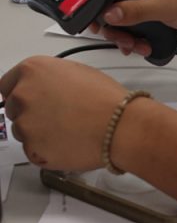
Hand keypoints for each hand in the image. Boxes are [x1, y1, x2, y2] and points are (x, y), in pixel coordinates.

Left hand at [0, 57, 127, 170]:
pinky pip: (33, 152)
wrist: (119, 126)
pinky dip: (46, 151)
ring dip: (38, 134)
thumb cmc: (106, 99)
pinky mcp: (32, 149)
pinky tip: (68, 144)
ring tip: (68, 132)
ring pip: (23, 132)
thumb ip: (49, 79)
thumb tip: (42, 89)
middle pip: (13, 109)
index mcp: (32, 70)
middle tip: (57, 119)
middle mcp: (22, 95)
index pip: (6, 85)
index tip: (30, 103)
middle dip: (30, 115)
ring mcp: (25, 124)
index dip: (20, 95)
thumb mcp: (76, 72)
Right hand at [89, 0, 162, 54]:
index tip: (97, 23)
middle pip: (105, 2)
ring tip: (137, 46)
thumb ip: (134, 11)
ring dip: (123, 34)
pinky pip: (129, 20)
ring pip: (116, 15)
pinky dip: (132, 35)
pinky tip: (142, 45)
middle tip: (123, 40)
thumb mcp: (162, 5)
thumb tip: (108, 14)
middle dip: (112, 26)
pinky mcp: (145, 5)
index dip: (93, 2)